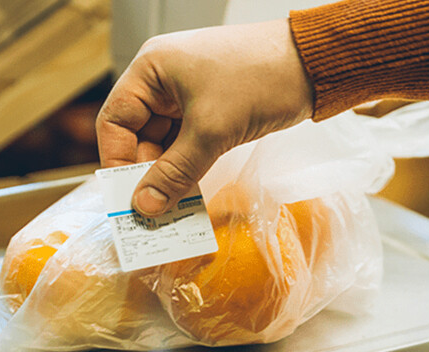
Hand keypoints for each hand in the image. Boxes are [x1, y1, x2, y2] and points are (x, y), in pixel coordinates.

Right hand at [96, 19, 313, 215]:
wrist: (313, 66)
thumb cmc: (260, 77)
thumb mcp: (211, 130)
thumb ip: (175, 171)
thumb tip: (146, 206)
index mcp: (151, 70)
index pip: (115, 120)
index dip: (117, 159)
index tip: (126, 195)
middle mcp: (162, 81)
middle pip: (138, 135)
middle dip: (146, 171)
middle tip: (151, 208)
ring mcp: (185, 96)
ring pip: (163, 143)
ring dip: (167, 173)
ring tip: (170, 206)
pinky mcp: (207, 110)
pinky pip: (186, 143)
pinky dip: (186, 166)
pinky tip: (188, 192)